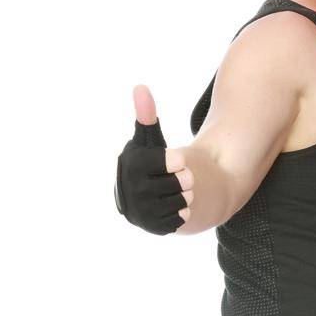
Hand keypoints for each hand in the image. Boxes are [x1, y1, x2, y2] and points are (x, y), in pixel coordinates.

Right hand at [114, 85, 194, 233]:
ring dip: (184, 195)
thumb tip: (140, 88)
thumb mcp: (149, 140)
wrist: (145, 195)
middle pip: (176, 183)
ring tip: (178, 191)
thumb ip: (146, 117)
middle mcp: (130, 191)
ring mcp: (140, 213)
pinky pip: (178, 220)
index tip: (179, 160)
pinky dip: (182, 211)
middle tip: (184, 177)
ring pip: (179, 202)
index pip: (165, 163)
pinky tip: (175, 204)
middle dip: (184, 179)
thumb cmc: (151, 162)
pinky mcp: (151, 228)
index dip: (176, 162)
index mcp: (130, 166)